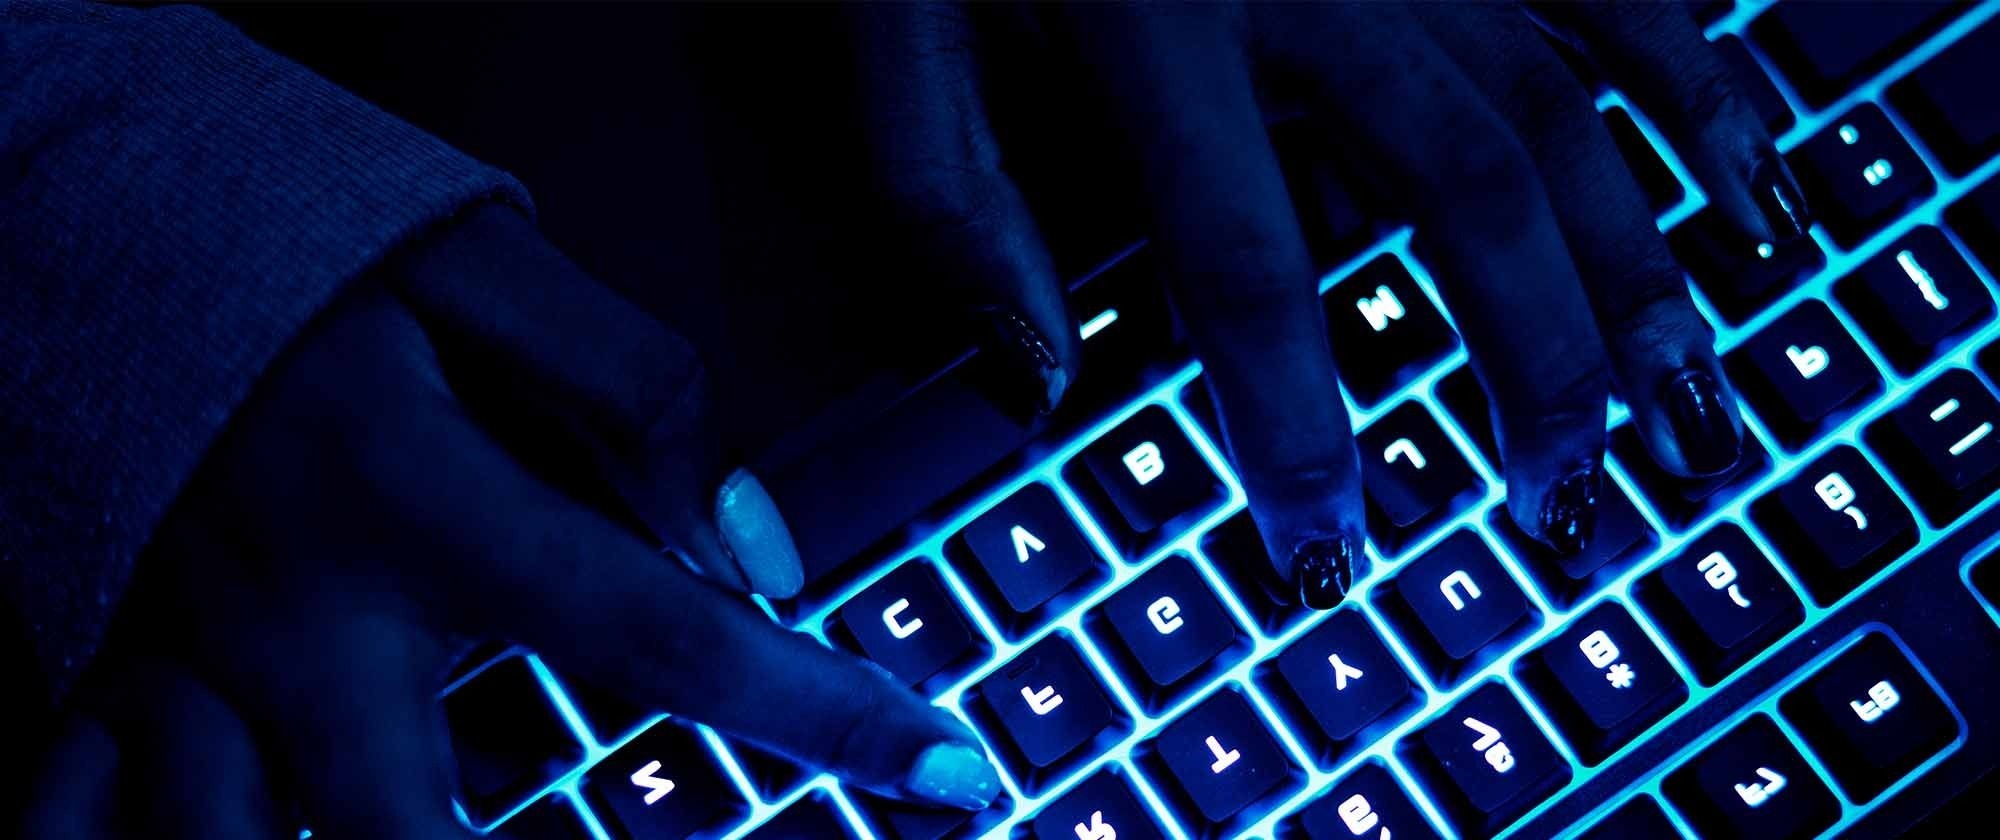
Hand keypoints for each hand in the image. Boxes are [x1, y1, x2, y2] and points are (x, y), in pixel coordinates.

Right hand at [19, 209, 1001, 837]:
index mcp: (418, 494)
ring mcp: (195, 671)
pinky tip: (271, 831)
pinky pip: (108, 817)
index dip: (816, 713)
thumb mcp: (480, 267)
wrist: (95, 230)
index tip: (938, 765)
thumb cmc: (307, 260)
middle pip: (411, 832)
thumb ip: (627, 388)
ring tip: (478, 834)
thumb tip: (733, 540)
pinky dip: (174, 836)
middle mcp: (304, 615)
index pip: (660, 633)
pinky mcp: (122, 685)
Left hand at [859, 2, 1802, 606]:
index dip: (1295, 424)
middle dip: (1529, 366)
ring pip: (1570, 105)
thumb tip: (1034, 378)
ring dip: (1636, 264)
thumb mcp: (899, 21)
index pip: (1246, 269)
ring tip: (1680, 400)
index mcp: (1162, 24)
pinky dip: (1698, 86)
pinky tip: (1749, 184)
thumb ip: (949, 199)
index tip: (1322, 543)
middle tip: (1557, 498)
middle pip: (1466, 194)